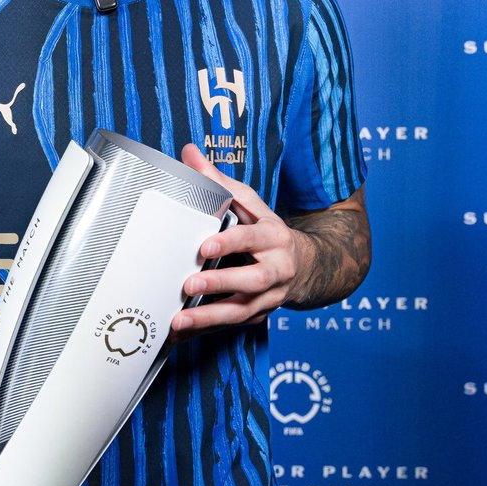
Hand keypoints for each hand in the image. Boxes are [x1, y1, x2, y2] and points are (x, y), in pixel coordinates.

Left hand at [170, 144, 314, 336]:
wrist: (306, 266)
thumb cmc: (266, 230)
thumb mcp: (250, 204)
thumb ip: (219, 182)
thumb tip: (188, 152)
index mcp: (273, 237)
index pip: (252, 238)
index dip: (231, 243)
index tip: (205, 246)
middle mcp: (277, 269)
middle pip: (252, 280)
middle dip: (220, 283)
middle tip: (188, 284)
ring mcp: (270, 297)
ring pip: (242, 310)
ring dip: (210, 317)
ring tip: (180, 321)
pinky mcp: (259, 315)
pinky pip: (232, 326)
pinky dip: (206, 330)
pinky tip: (181, 333)